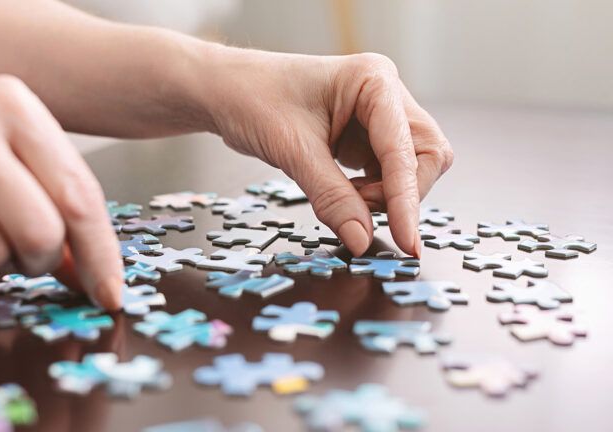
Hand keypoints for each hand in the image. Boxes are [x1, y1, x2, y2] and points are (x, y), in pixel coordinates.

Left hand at [204, 49, 452, 256]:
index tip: (405, 241)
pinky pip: (388, 174)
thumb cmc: (253, 99)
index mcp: (374, 80)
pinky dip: (372, 194)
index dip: (406, 199)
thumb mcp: (292, 151)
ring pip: (411, 169)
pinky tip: (343, 194)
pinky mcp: (367, 137)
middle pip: (426, 156)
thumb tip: (362, 240)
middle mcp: (385, 95)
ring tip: (343, 198)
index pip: (406, 149)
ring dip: (386, 196)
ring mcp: (379, 117)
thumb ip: (331, 197)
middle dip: (400, 193)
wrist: (226, 91)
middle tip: (360, 211)